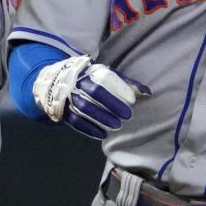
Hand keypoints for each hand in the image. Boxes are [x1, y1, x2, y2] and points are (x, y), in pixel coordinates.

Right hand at [33, 54, 150, 139]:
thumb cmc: (91, 80)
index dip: (120, 89)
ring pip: (84, 107)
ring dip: (101, 118)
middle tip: (127, 115)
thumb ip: (126, 84)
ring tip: (117, 126)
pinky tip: (102, 134)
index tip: (132, 100)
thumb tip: (148, 93)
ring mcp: (68, 96)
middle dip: (112, 104)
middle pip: (95, 92)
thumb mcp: (107, 76)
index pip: (106, 77)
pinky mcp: (63, 111)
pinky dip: (89, 129)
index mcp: (90, 71)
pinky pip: (75, 121)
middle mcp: (78, 82)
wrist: (57, 81)